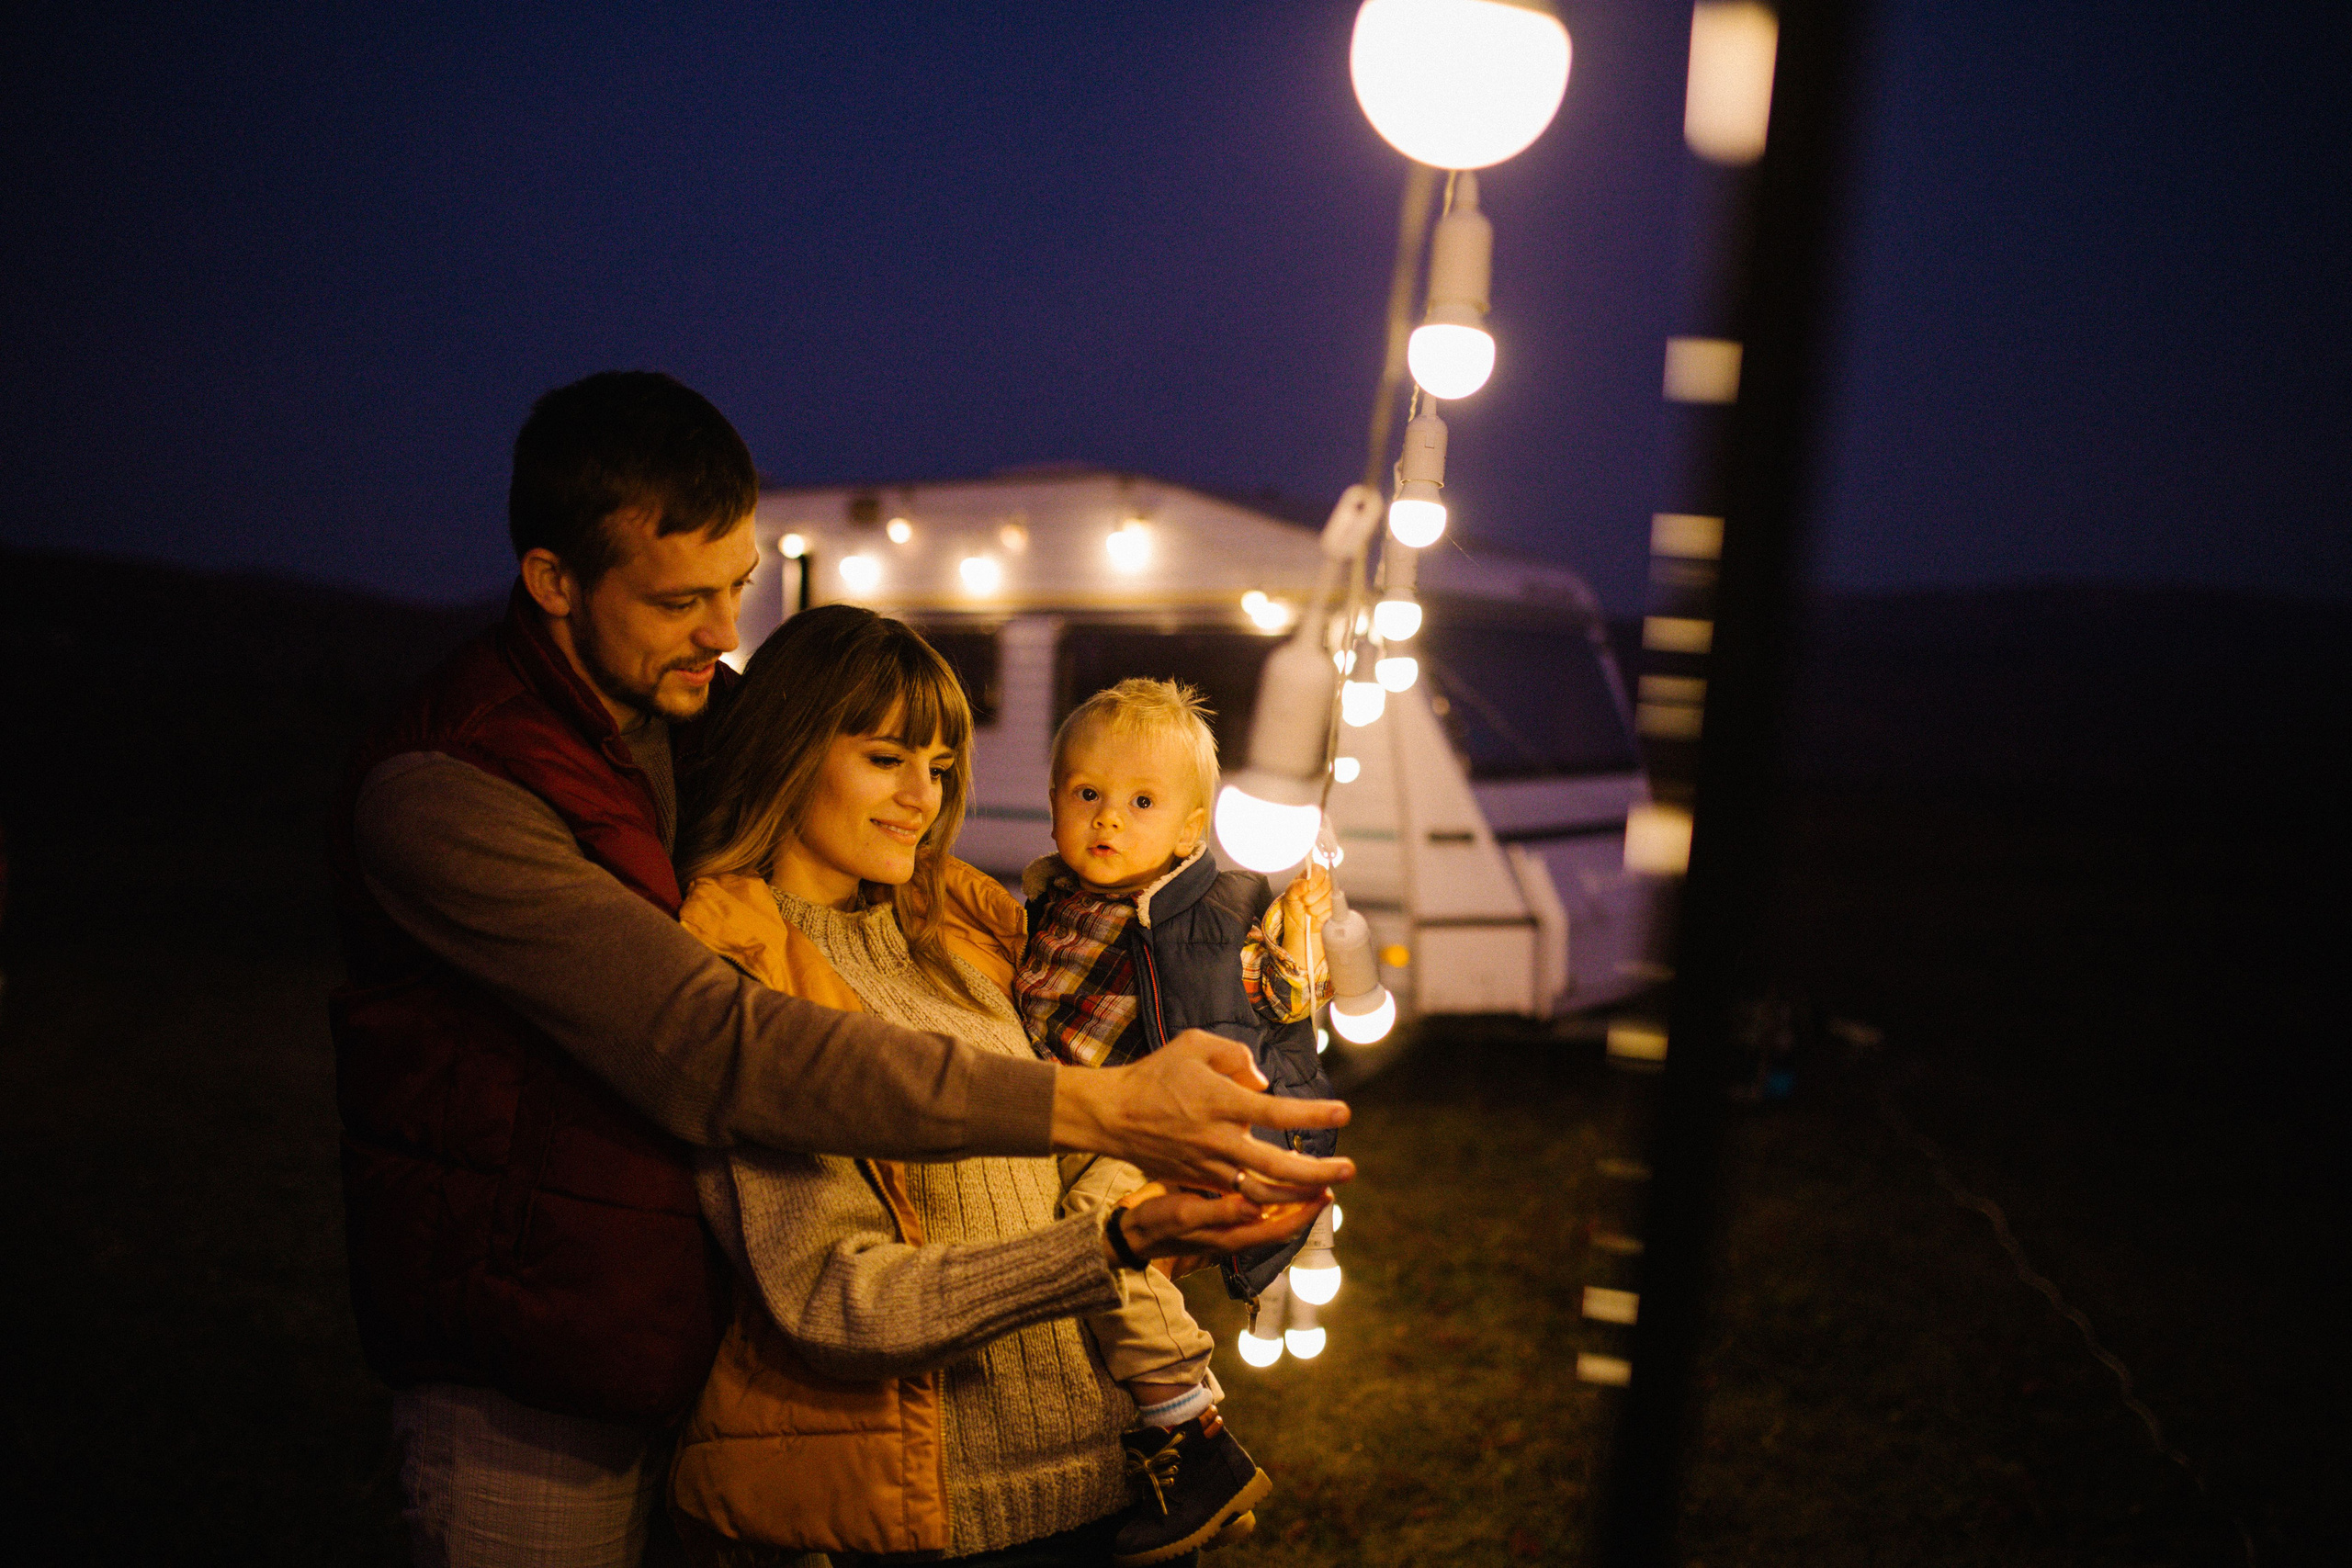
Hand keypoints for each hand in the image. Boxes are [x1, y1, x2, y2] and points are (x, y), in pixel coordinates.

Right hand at [1050, 1030, 1351, 1198]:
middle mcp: (1219, 1139)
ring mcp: (1210, 1166)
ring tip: (1329, 1190)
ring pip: (1262, 1192)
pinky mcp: (1201, 1181)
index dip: (1313, 1115)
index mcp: (1221, 1102)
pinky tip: (1294, 1197)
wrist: (1114, 1115)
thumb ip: (1236, 1055)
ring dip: (1299, 1194)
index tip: (1343, 1113)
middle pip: (1277, 1166)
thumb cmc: (1157, 1074)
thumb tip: (1263, 1082)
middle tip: (1350, 1170)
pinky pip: (1243, 1197)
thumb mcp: (1194, 1044)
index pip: (1277, 1112)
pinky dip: (1271, 1201)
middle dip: (1318, 1172)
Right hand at [1116, 1187, 1328, 1259]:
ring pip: (1270, 1220)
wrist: (1133, 1233)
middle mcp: (1236, 1237)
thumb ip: (1220, 1212)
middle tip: (1328, 1181)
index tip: (1326, 1192)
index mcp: (1231, 1236)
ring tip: (1308, 1179)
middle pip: (1281, 1226)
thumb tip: (1256, 1209)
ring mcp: (1229, 1231)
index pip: (1279, 1228)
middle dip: (1306, 1206)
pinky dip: (1270, 1199)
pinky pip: (1255, 1214)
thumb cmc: (1157, 1221)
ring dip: (1291, 1202)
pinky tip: (1272, 1181)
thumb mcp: (1185, 1214)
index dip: (1305, 1213)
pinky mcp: (1221, 1222)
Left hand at [1281, 863, 1333, 931]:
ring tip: (1307, 909)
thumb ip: (1296, 887)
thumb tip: (1306, 884)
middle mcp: (1324, 882)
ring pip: (1329, 899)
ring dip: (1314, 908)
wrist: (1297, 923)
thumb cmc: (1294, 905)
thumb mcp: (1290, 894)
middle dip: (1312, 897)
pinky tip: (1314, 915)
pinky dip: (1320, 915)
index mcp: (1313, 874)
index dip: (1315, 879)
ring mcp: (1331, 895)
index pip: (1320, 870)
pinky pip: (1331, 910)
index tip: (1308, 888)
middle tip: (1304, 901)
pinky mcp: (1335, 908)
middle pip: (1327, 885)